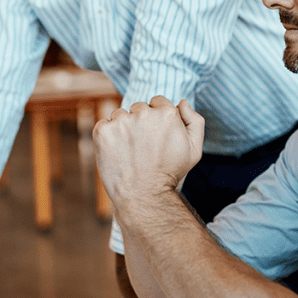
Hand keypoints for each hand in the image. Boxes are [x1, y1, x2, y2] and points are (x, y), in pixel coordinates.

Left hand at [92, 96, 204, 214]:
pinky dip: (108, 136)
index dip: (157, 119)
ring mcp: (121, 121)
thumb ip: (195, 121)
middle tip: (143, 147)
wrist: (144, 196)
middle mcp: (144, 113)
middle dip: (140, 122)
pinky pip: (104, 124)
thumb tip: (182, 102)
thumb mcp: (194, 149)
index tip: (155, 137)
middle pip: (139, 108)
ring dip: (123, 128)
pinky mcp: (103, 131)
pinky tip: (116, 152)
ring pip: (120, 115)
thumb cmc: (170, 173)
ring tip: (130, 151)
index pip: (157, 102)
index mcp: (167, 113)